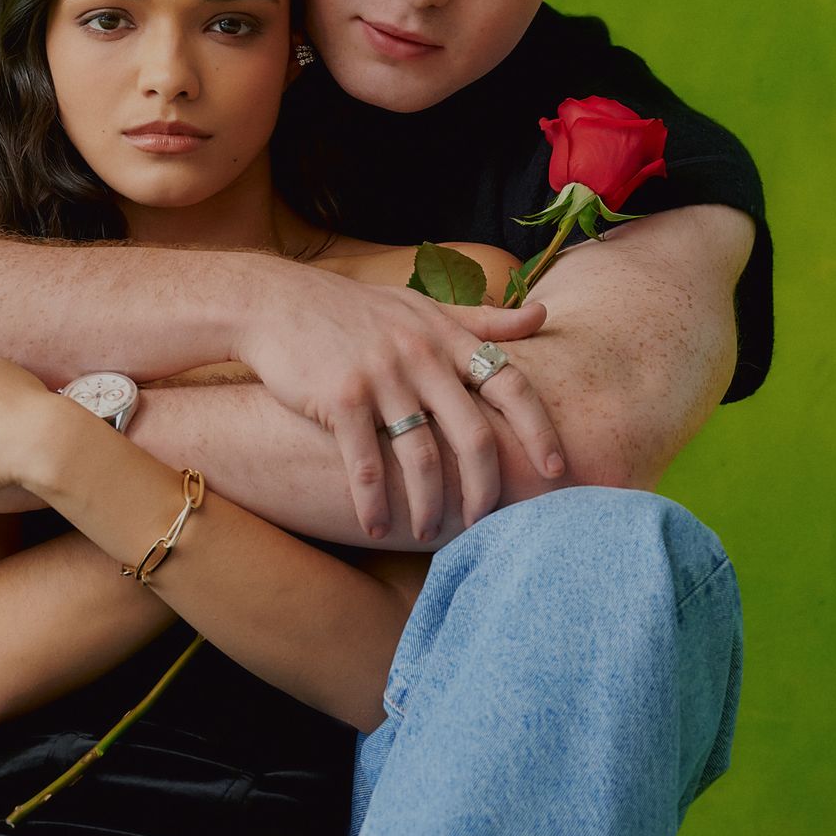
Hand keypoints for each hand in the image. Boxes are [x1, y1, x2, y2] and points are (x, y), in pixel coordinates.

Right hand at [230, 262, 562, 543]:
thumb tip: (541, 316)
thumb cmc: (354, 310)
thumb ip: (481, 318)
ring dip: (430, 505)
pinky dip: (374, 503)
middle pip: (473, 434)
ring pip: (422, 458)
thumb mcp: (421, 304)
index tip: (558, 467)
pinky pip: (367, 465)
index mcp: (446, 336)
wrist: (277, 302)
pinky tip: (374, 527)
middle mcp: (421, 354)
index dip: (539, 428)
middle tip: (485, 521)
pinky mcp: (341, 397)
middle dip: (485, 488)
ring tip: (430, 533)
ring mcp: (382, 376)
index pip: (510, 383)